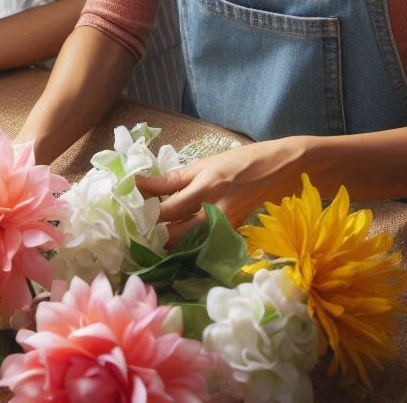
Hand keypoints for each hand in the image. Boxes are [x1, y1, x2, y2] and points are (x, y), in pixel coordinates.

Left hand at [135, 137, 310, 241]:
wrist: (281, 170)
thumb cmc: (240, 161)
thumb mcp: (204, 164)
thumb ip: (172, 179)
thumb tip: (140, 184)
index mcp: (205, 188)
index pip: (167, 210)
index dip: (144, 214)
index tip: (125, 213)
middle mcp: (214, 212)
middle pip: (175, 235)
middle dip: (152, 236)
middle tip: (130, 234)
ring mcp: (224, 227)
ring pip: (187, 244)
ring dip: (166, 244)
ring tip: (145, 241)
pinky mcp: (231, 235)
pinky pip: (202, 244)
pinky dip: (185, 245)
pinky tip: (171, 243)